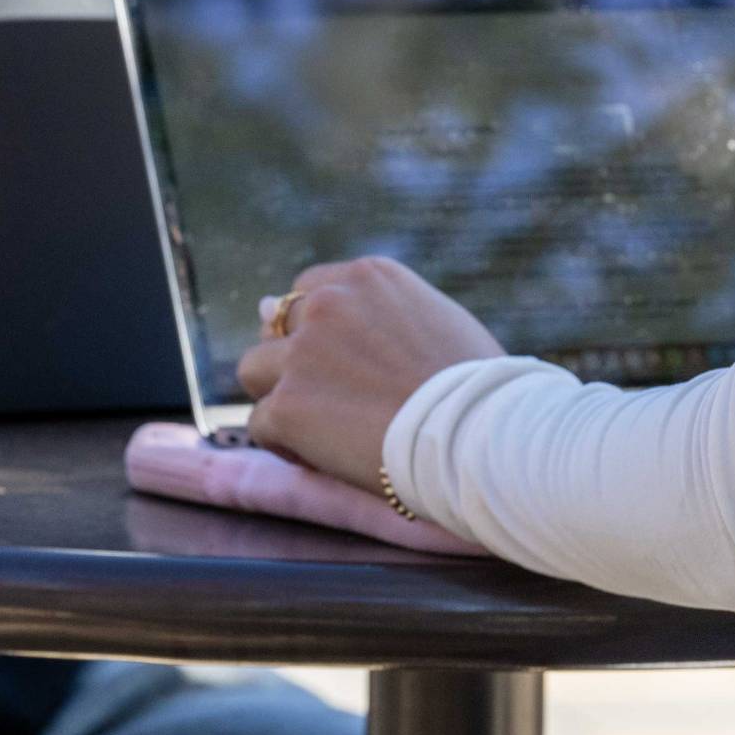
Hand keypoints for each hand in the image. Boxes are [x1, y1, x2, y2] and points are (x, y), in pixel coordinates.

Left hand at [234, 256, 504, 489]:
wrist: (479, 436)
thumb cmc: (473, 389)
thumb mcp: (434, 319)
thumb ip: (371, 310)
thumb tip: (268, 304)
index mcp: (368, 277)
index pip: (311, 292)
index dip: (321, 333)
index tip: (345, 366)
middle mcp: (328, 303)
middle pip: (277, 327)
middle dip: (295, 361)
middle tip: (334, 400)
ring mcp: (303, 353)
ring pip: (255, 370)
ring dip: (282, 398)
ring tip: (325, 430)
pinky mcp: (288, 405)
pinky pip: (262, 424)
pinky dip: (286, 445)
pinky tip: (326, 458)